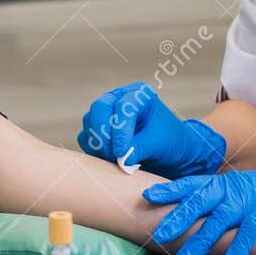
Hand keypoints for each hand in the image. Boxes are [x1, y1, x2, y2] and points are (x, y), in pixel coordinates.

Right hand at [76, 81, 225, 179]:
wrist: (169, 152)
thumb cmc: (170, 142)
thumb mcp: (160, 143)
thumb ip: (140, 148)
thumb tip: (121, 158)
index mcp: (139, 94)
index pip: (122, 106)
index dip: (119, 130)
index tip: (121, 152)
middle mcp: (119, 98)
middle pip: (99, 108)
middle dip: (103, 133)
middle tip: (112, 155)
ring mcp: (107, 113)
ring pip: (90, 122)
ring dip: (98, 143)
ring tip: (115, 159)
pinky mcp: (98, 129)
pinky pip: (85, 137)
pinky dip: (93, 149)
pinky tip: (108, 160)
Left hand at [144, 146, 255, 254]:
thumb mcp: (235, 189)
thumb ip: (212, 199)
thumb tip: (183, 213)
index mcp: (221, 183)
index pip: (190, 184)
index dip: (170, 190)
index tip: (147, 196)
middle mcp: (230, 191)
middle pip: (198, 204)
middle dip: (177, 220)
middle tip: (158, 236)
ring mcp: (247, 203)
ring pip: (217, 224)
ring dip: (198, 245)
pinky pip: (246, 238)